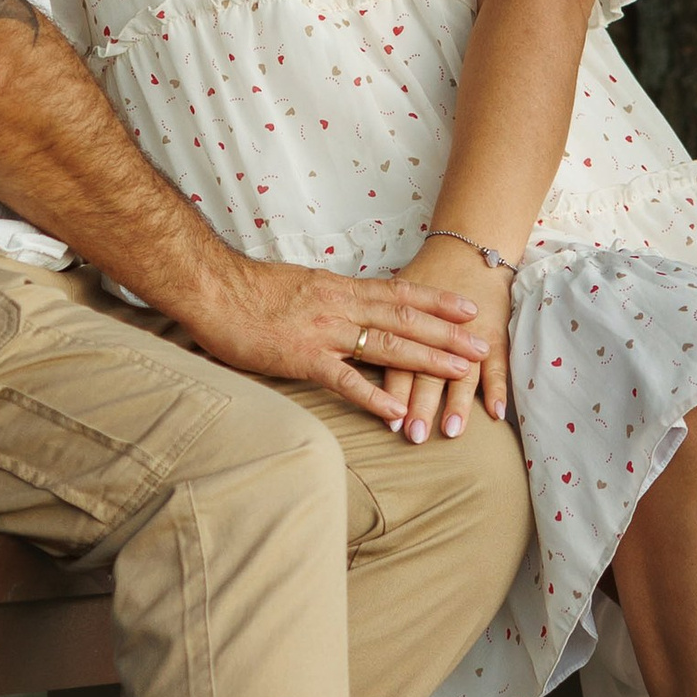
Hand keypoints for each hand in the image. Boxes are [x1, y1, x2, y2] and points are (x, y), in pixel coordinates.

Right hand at [177, 256, 484, 426]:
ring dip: (426, 360)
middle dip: (448, 333)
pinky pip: (345, 380)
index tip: (469, 308)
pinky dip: (373, 397)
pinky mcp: (303, 358)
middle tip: (483, 345)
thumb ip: (332, 297)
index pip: (400, 292)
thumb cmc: (251, 290)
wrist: (213, 289)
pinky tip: (396, 413)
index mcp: (340, 288)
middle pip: (405, 319)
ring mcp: (324, 332)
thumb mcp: (302, 284)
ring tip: (459, 372)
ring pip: (387, 345)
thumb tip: (354, 303)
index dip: (437, 301)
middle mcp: (340, 306)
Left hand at [370, 236, 512, 441]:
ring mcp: (467, 325)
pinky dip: (497, 386)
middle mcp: (433, 322)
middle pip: (422, 361)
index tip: (386, 418)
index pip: (388, 352)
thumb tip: (330, 342)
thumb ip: (358, 314)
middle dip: (419, 401)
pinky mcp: (492, 326)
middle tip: (415, 434)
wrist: (470, 240)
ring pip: (458, 364)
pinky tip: (497, 411)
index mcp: (396, 309)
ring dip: (456, 400)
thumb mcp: (386, 286)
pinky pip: (498, 359)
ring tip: (453, 429)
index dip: (385, 385)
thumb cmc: (426, 270)